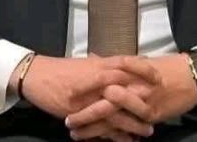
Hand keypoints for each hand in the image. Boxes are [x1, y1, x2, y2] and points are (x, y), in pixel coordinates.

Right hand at [17, 54, 160, 138]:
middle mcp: (96, 78)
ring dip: (134, 121)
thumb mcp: (82, 65)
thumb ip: (99, 65)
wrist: (36, 76)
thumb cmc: (60, 69)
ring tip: (149, 130)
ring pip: (118, 110)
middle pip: (127, 87)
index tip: (159, 76)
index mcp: (99, 64)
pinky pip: (101, 125)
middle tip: (160, 109)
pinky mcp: (80, 112)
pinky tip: (126, 140)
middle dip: (145, 99)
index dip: (144, 69)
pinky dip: (115, 134)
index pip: (127, 62)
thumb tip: (112, 63)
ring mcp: (89, 96)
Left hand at [66, 53, 196, 139]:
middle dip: (84, 113)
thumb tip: (94, 57)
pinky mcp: (151, 115)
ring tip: (76, 133)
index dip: (82, 88)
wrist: (191, 75)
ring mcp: (141, 101)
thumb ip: (115, 62)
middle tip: (67, 120)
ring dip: (93, 128)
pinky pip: (128, 128)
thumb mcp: (138, 60)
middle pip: (102, 101)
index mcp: (127, 69)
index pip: (99, 79)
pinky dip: (114, 136)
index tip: (64, 95)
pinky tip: (102, 141)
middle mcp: (132, 85)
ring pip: (112, 118)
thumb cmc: (164, 66)